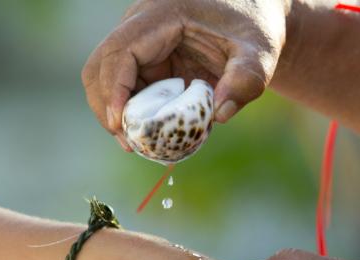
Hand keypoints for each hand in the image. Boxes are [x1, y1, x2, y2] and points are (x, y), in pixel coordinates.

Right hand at [82, 0, 290, 148]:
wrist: (253, 16)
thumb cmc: (255, 28)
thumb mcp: (259, 52)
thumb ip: (246, 80)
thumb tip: (219, 115)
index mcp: (162, 15)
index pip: (121, 51)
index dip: (114, 88)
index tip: (120, 123)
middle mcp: (142, 25)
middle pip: (101, 66)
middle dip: (107, 106)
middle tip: (129, 143)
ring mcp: (142, 43)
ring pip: (108, 80)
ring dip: (117, 113)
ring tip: (139, 145)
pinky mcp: (148, 61)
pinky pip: (129, 89)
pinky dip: (134, 113)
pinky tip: (152, 134)